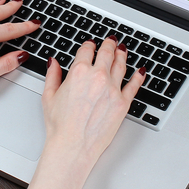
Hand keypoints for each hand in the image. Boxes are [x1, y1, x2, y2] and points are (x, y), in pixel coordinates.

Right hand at [40, 35, 145, 178]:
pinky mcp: (123, 103)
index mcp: (79, 72)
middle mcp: (98, 77)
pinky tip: (140, 71)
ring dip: (122, 55)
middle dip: (109, 45)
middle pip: (107, 53)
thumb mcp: (49, 96)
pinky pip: (134, 85)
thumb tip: (54, 63)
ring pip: (121, 65)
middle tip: (110, 41)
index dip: (89, 45)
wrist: (73, 146)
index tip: (90, 45)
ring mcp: (113, 89)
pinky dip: (138, 76)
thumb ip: (52, 75)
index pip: (87, 50)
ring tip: (122, 50)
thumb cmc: (60, 126)